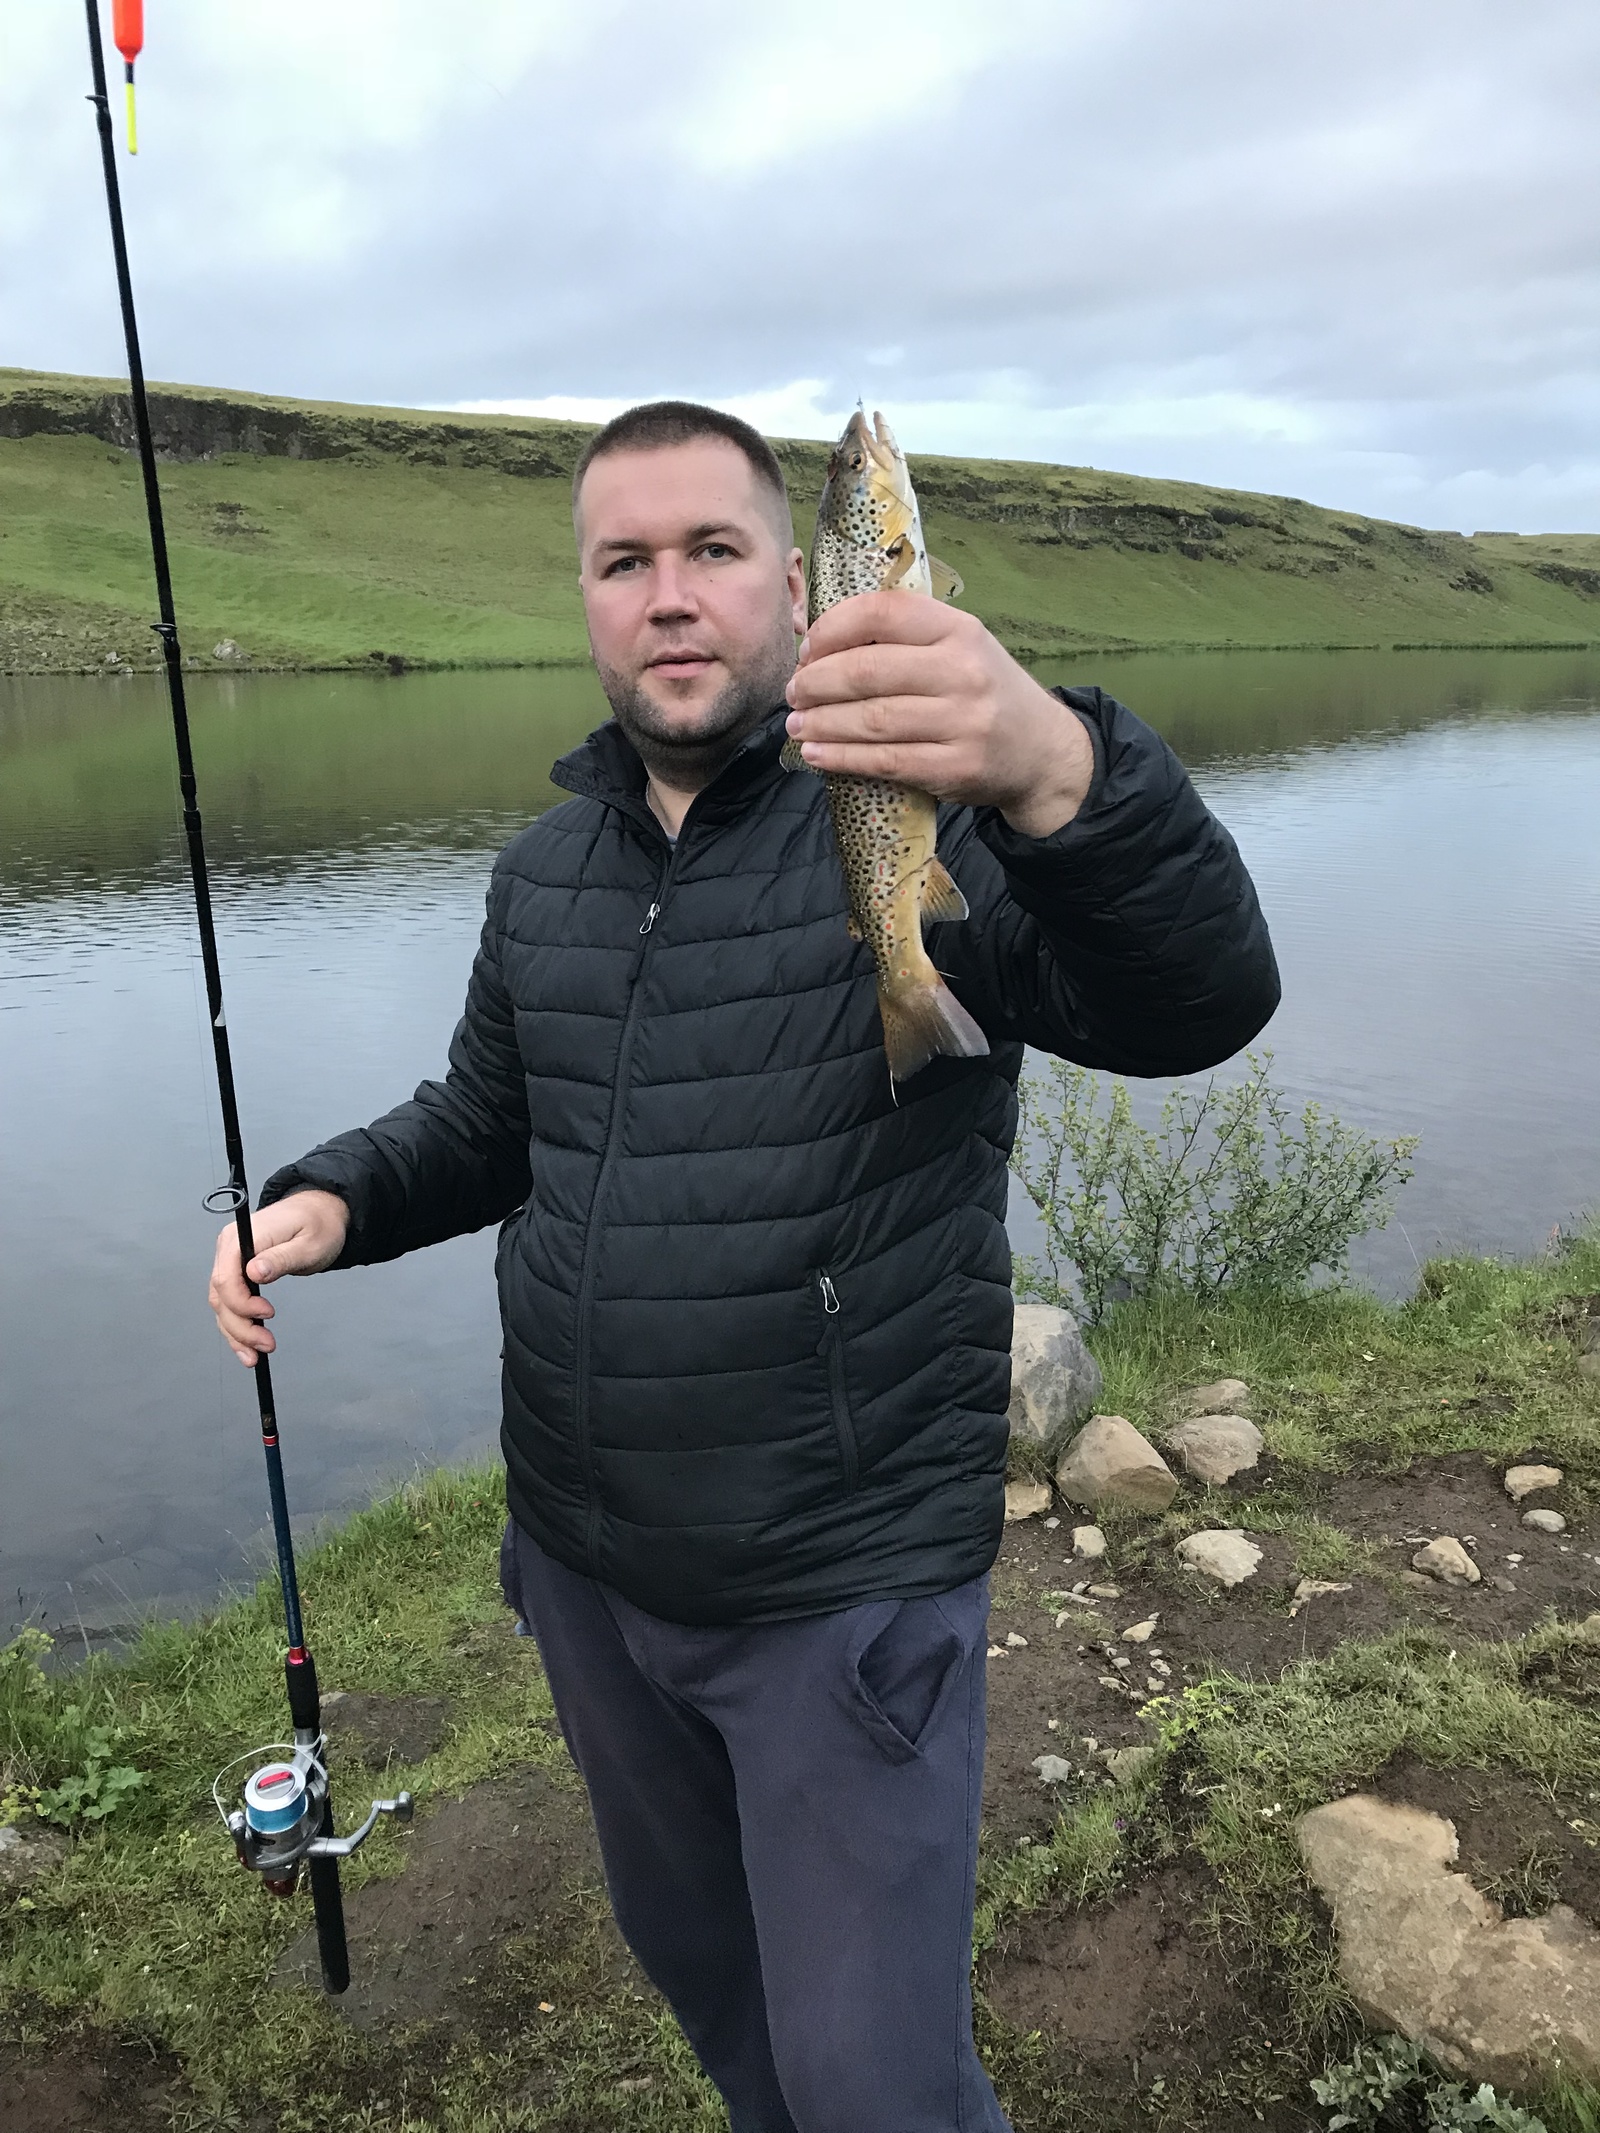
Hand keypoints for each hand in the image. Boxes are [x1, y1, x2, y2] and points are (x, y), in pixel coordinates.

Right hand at [208, 1188, 348, 1365]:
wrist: (320, 1211)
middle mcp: (229, 1247)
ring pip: (221, 1305)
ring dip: (236, 1333)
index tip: (267, 1315)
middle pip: (221, 1296)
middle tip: (266, 1345)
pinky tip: (246, 1347)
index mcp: (242, 1236)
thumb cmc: (318, 1224)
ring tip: (256, 1354)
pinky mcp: (236, 1272)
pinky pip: (229, 1303)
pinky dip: (236, 1327)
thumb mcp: (309, 1242)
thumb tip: (254, 1272)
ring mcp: (230, 1260)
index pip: (226, 1277)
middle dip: (241, 1326)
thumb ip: (281, 1258)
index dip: (241, 1303)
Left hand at [783, 592, 1094, 836]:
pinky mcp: (954, 767)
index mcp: (960, 630)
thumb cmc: (984, 692)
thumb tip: (818, 643)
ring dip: (822, 723)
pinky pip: (883, 761)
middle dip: (816, 682)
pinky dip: (841, 758)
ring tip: (797, 724)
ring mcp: (962, 723)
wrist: (1042, 750)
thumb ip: (904, 638)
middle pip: (867, 670)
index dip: (833, 628)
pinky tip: (817, 754)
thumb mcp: (960, 647)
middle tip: (794, 693)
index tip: (808, 648)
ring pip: (871, 719)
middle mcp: (963, 671)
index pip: (883, 612)